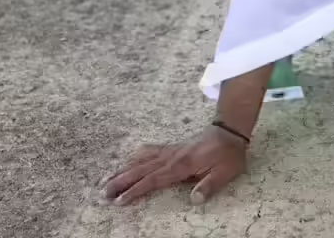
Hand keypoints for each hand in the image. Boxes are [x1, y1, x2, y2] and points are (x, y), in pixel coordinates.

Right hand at [101, 126, 247, 206]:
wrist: (229, 131)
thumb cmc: (228, 154)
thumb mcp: (225, 172)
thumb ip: (209, 185)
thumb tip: (194, 200)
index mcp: (182, 166)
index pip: (154, 180)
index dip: (136, 191)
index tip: (120, 201)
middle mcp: (171, 157)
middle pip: (141, 170)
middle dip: (121, 181)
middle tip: (104, 193)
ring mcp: (170, 151)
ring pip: (142, 160)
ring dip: (124, 170)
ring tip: (107, 180)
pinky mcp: (172, 148)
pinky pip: (150, 151)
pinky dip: (137, 156)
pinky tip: (128, 160)